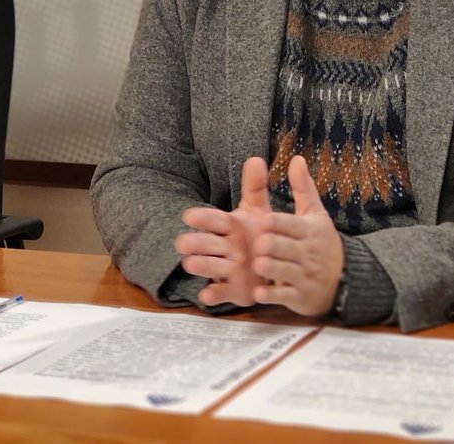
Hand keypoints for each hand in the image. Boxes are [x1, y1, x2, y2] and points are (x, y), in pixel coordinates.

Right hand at [175, 157, 270, 306]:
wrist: (270, 264)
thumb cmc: (258, 233)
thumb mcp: (259, 209)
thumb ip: (255, 187)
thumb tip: (256, 158)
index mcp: (229, 227)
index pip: (214, 220)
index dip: (203, 218)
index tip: (189, 215)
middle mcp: (224, 248)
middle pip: (208, 244)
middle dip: (196, 243)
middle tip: (182, 242)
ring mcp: (225, 270)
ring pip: (210, 267)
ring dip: (201, 265)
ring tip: (190, 264)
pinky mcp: (231, 291)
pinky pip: (220, 294)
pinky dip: (213, 295)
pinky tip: (207, 296)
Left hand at [252, 155, 343, 315]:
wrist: (343, 279)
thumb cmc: (322, 242)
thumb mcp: (316, 214)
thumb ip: (303, 188)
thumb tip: (296, 158)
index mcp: (310, 231)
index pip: (294, 225)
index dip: (280, 224)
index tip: (265, 219)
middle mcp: (308, 253)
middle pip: (288, 248)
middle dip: (274, 246)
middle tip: (259, 244)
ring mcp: (304, 276)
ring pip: (286, 272)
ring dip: (272, 269)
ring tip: (258, 265)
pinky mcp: (299, 296)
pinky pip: (285, 296)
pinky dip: (272, 296)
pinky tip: (259, 294)